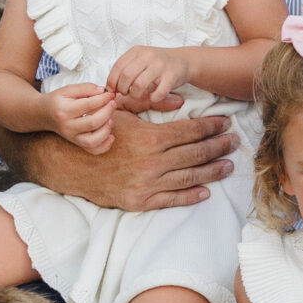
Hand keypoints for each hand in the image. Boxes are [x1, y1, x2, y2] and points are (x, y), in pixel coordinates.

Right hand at [3, 110, 235, 211]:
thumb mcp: (119, 112)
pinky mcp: (141, 201)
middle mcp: (153, 162)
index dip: (211, 127)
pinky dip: (191, 196)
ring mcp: (148, 184)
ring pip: (189, 177)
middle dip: (218, 146)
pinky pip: (172, 200)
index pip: (191, 131)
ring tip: (227, 165)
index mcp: (150, 137)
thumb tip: (177, 101)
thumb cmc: (95, 134)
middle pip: (196, 154)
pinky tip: (206, 191)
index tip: (225, 123)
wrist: (68, 164)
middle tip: (234, 142)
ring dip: (212, 171)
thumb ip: (148, 105)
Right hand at [42, 82, 116, 154]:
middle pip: (93, 123)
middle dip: (107, 112)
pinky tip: (111, 136)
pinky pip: (92, 150)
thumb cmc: (58, 100)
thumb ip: (85, 88)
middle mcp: (67, 126)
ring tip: (110, 119)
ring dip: (107, 129)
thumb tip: (103, 91)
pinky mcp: (76, 143)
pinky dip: (104, 146)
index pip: (88, 105)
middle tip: (113, 104)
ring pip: (93, 140)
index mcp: (64, 110)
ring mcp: (72, 137)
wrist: (44, 114)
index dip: (103, 98)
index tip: (111, 94)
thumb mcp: (67, 90)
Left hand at [108, 45, 188, 113]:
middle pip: (126, 76)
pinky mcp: (171, 76)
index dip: (112, 81)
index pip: (118, 66)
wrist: (184, 60)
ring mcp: (160, 65)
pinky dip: (153, 98)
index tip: (112, 90)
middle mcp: (148, 56)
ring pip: (139, 85)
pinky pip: (157, 93)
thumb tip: (109, 87)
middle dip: (122, 89)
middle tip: (126, 93)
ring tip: (138, 95)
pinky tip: (153, 97)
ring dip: (135, 95)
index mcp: (137, 51)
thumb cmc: (158, 64)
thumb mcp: (140, 59)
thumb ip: (126, 69)